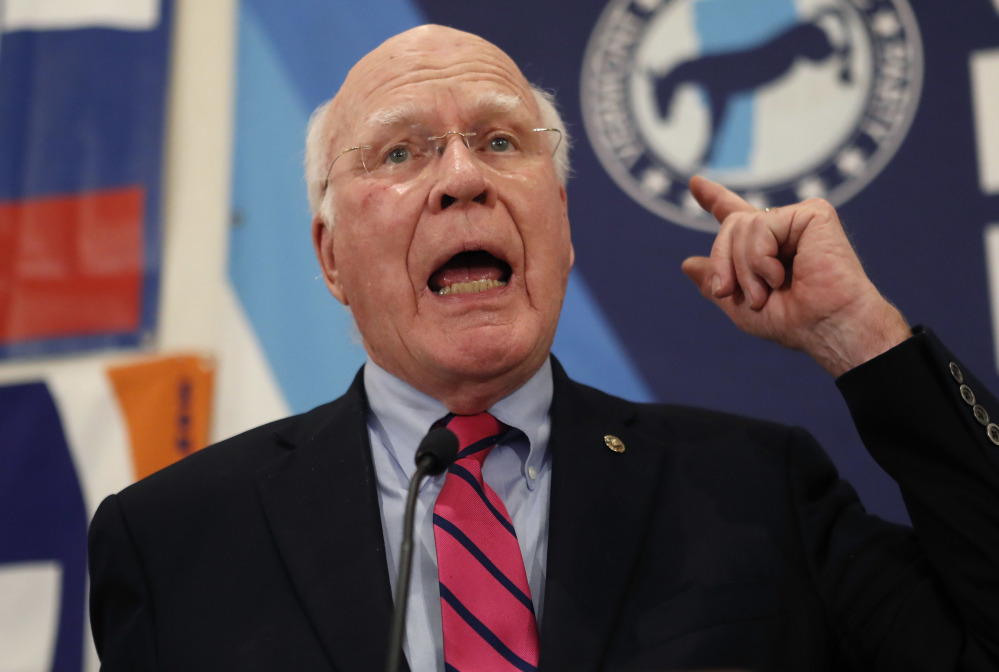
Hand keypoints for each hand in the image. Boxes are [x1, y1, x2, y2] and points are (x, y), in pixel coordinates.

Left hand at [682, 176, 910, 376]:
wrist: (826, 327)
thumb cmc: (794, 322)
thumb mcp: (740, 306)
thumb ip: (715, 281)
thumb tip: (687, 264)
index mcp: (768, 248)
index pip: (737, 216)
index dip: (716, 199)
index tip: (696, 183)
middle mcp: (783, 229)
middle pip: (730, 225)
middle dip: (722, 261)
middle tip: (730, 292)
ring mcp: (798, 218)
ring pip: (741, 225)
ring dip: (744, 267)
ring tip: (766, 290)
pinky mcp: (813, 213)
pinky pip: (761, 224)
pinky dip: (760, 257)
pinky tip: (780, 275)